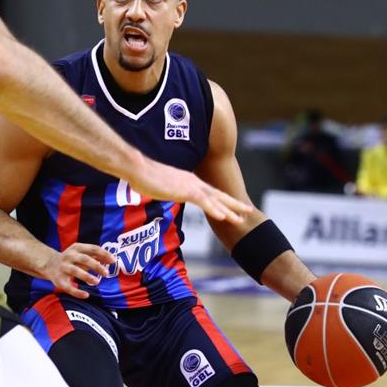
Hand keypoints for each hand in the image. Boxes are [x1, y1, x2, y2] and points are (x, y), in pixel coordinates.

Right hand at [38, 243, 115, 299]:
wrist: (49, 264)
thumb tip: (112, 259)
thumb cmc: (72, 259)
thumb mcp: (82, 253)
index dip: (104, 254)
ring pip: (75, 271)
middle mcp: (69, 256)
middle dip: (96, 266)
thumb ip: (96, 255)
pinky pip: (68, 287)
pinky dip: (77, 292)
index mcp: (76, 248)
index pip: (92, 248)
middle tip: (106, 273)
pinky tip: (86, 295)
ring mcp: (63, 267)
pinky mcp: (59, 280)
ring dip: (87, 276)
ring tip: (97, 282)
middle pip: (84, 259)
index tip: (113, 261)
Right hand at [131, 161, 251, 223]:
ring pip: (214, 200)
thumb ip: (168, 189)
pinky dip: (214, 209)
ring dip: (229, 210)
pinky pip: (203, 202)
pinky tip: (223, 216)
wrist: (137, 168)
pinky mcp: (184, 190)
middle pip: (218, 195)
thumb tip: (166, 193)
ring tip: (241, 219)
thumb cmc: (143, 176)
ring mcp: (189, 186)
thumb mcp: (160, 185)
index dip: (223, 199)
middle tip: (249, 210)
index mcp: (188, 181)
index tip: (233, 205)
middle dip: (234, 203)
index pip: (209, 192)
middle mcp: (193, 182)